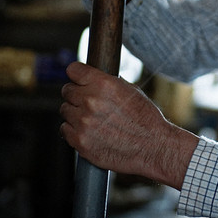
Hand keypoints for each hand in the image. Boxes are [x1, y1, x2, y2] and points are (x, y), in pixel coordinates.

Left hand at [60, 62, 197, 188]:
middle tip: (88, 103)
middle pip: (67, 90)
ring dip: (75, 113)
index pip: (73, 70)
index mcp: (104, 84)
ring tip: (92, 119)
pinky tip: (88, 131)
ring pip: (65, 110)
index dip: (77, 75)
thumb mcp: (131, 90)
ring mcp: (83, 122)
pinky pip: (64, 129)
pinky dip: (73, 130)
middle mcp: (90, 101)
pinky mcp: (79, 141)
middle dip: (76, 95)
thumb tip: (93, 78)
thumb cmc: (145, 119)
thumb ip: (108, 83)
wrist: (152, 147)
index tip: (79, 79)